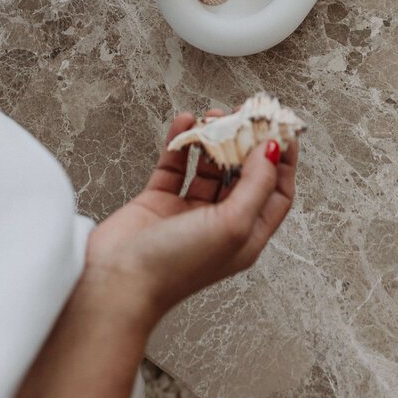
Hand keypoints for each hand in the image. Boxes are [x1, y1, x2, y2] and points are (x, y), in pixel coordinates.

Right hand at [84, 110, 297, 326]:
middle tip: (246, 112)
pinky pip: (175, 164)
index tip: (282, 126)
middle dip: (247, 142)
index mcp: (244, 237)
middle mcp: (219, 225)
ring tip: (215, 114)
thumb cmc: (174, 268)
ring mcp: (188, 213)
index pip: (276, 192)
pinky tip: (185, 122)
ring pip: (209, 166)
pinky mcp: (158, 202)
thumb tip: (272, 150)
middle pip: (244, 175)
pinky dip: (181, 143)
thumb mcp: (231, 225)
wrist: (114, 285)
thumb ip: (256, 185)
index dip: (282, 160)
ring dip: (215, 139)